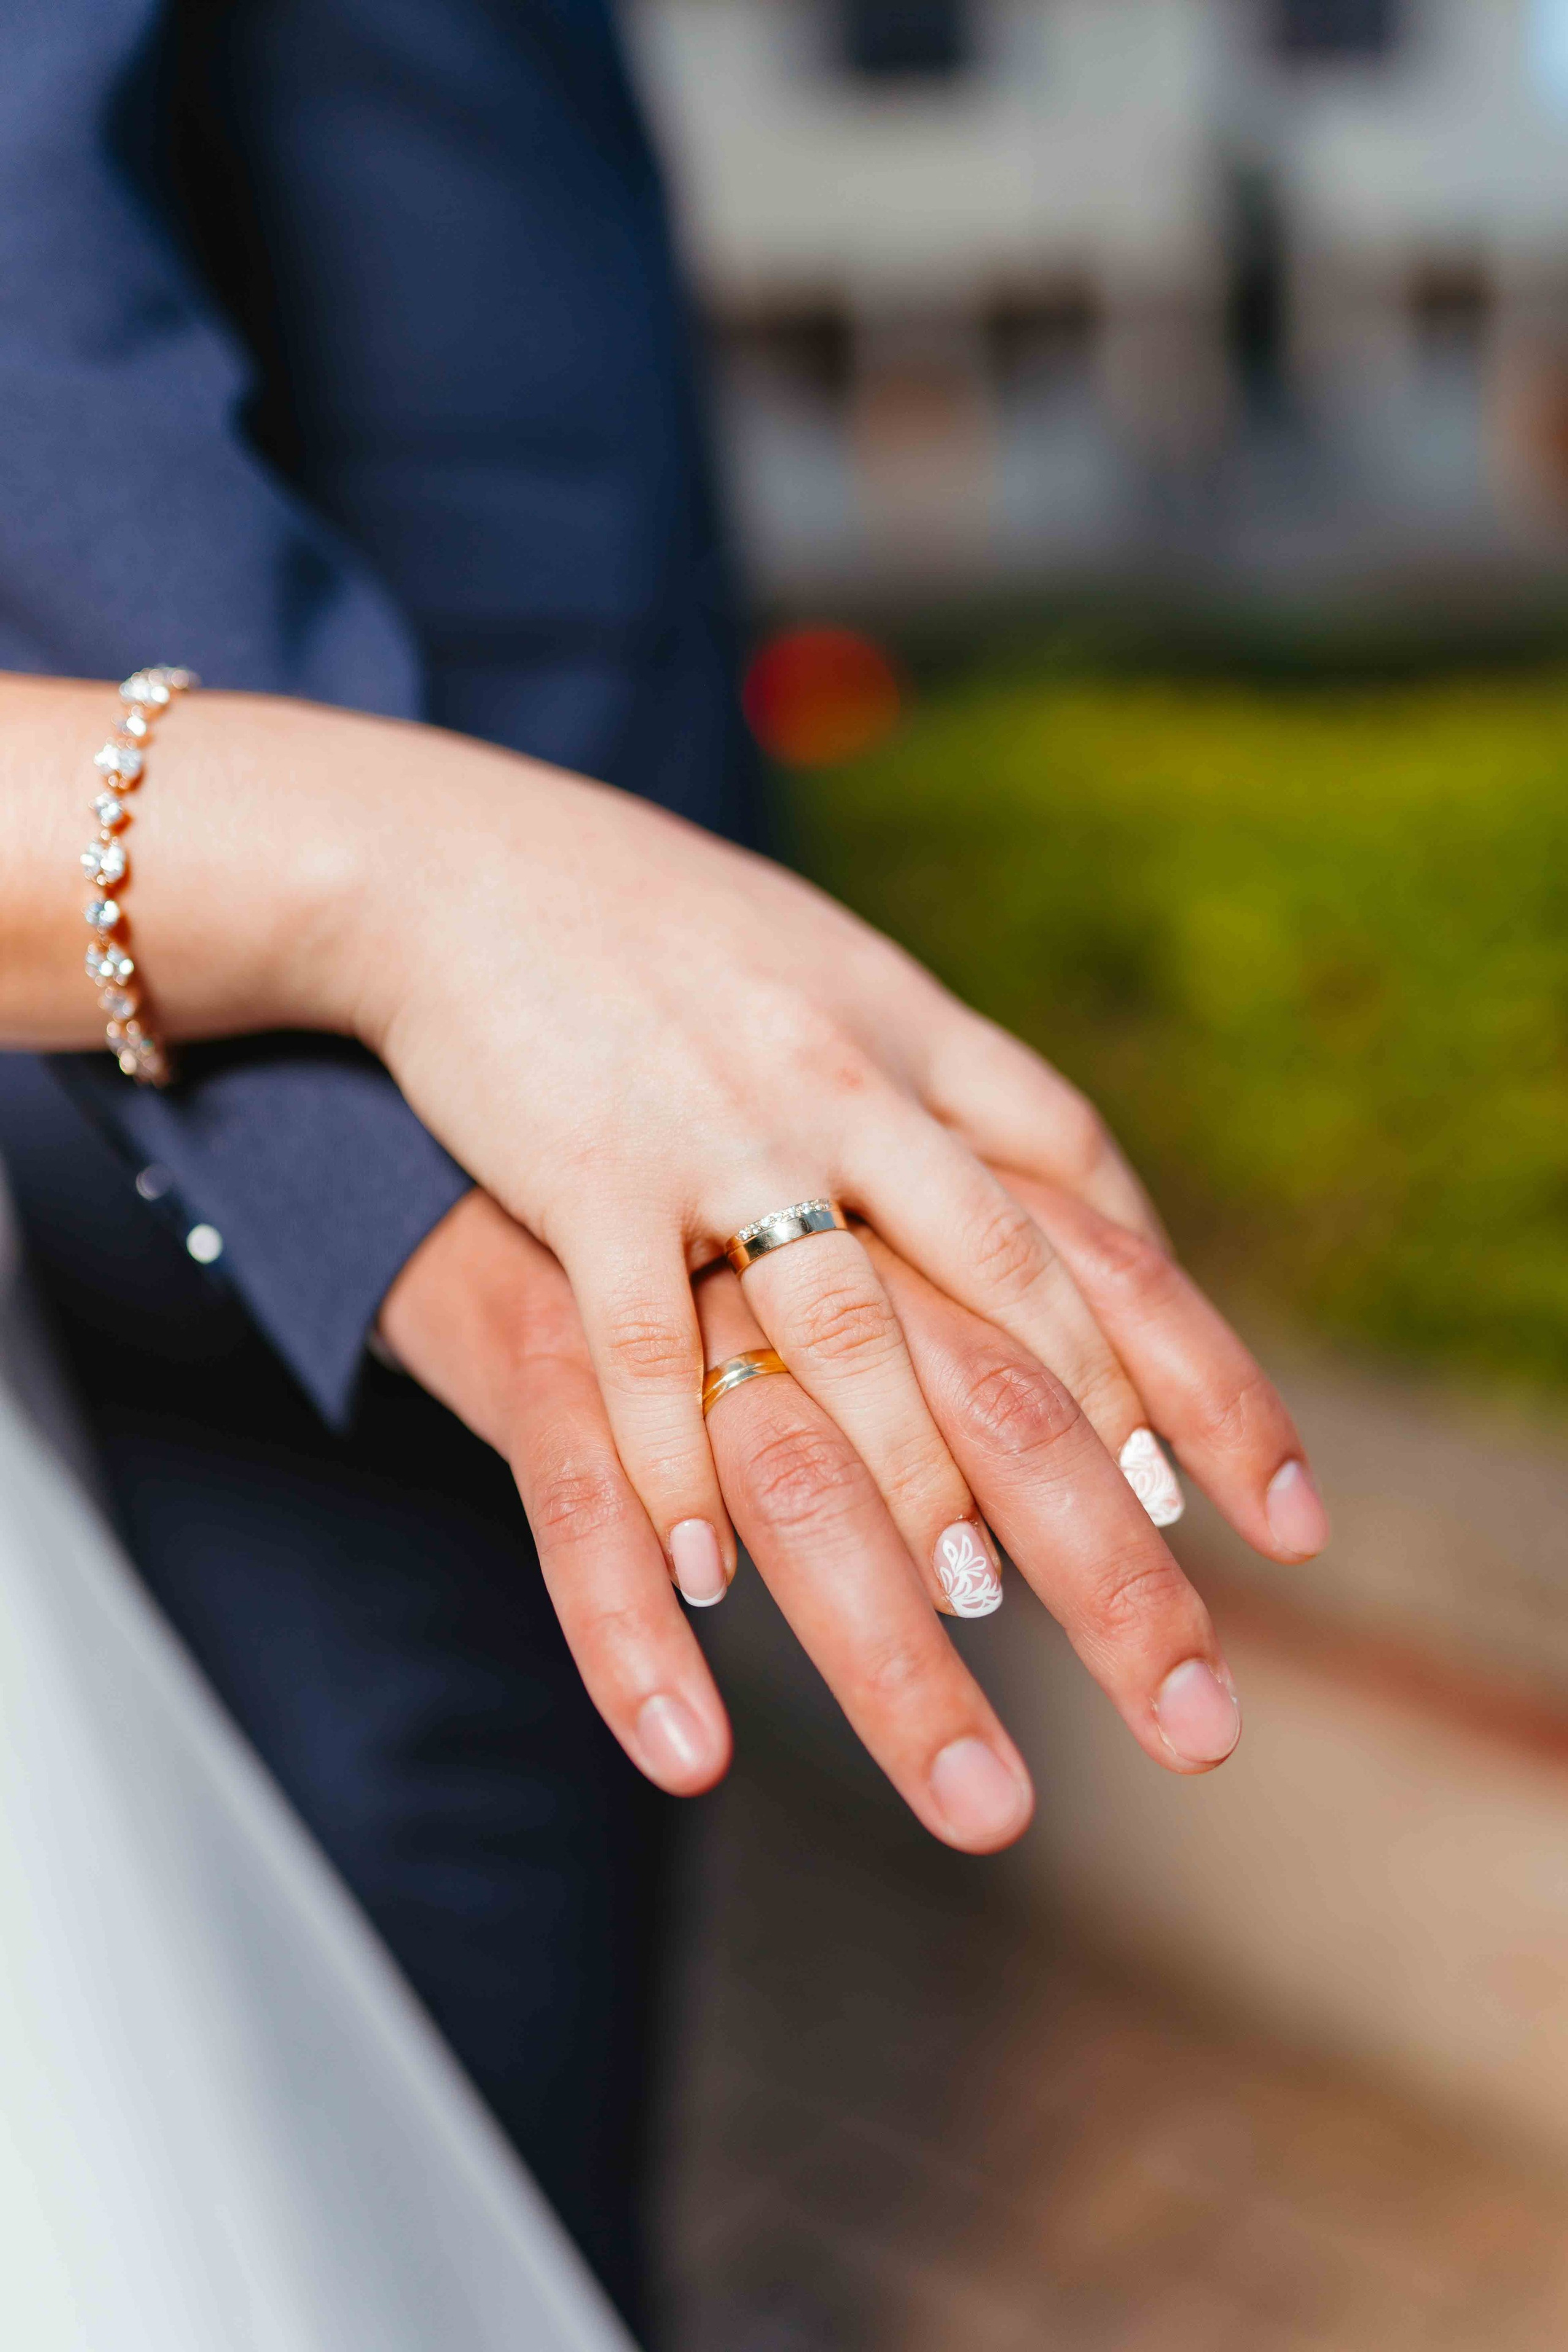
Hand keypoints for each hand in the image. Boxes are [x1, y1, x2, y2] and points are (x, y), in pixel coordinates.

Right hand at [342, 728, 1319, 1607]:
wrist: (460, 858)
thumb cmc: (655, 930)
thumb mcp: (828, 973)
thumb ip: (931, 1075)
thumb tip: (1043, 1185)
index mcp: (909, 1027)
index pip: (1079, 1180)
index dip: (1161, 1324)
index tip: (1212, 1450)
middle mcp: (844, 1078)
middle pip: (1008, 1274)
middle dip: (1093, 1431)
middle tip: (1153, 1566)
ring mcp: (719, 1128)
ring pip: (845, 1328)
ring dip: (913, 1473)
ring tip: (965, 1598)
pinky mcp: (585, 1175)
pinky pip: (645, 1346)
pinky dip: (678, 1465)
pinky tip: (707, 1574)